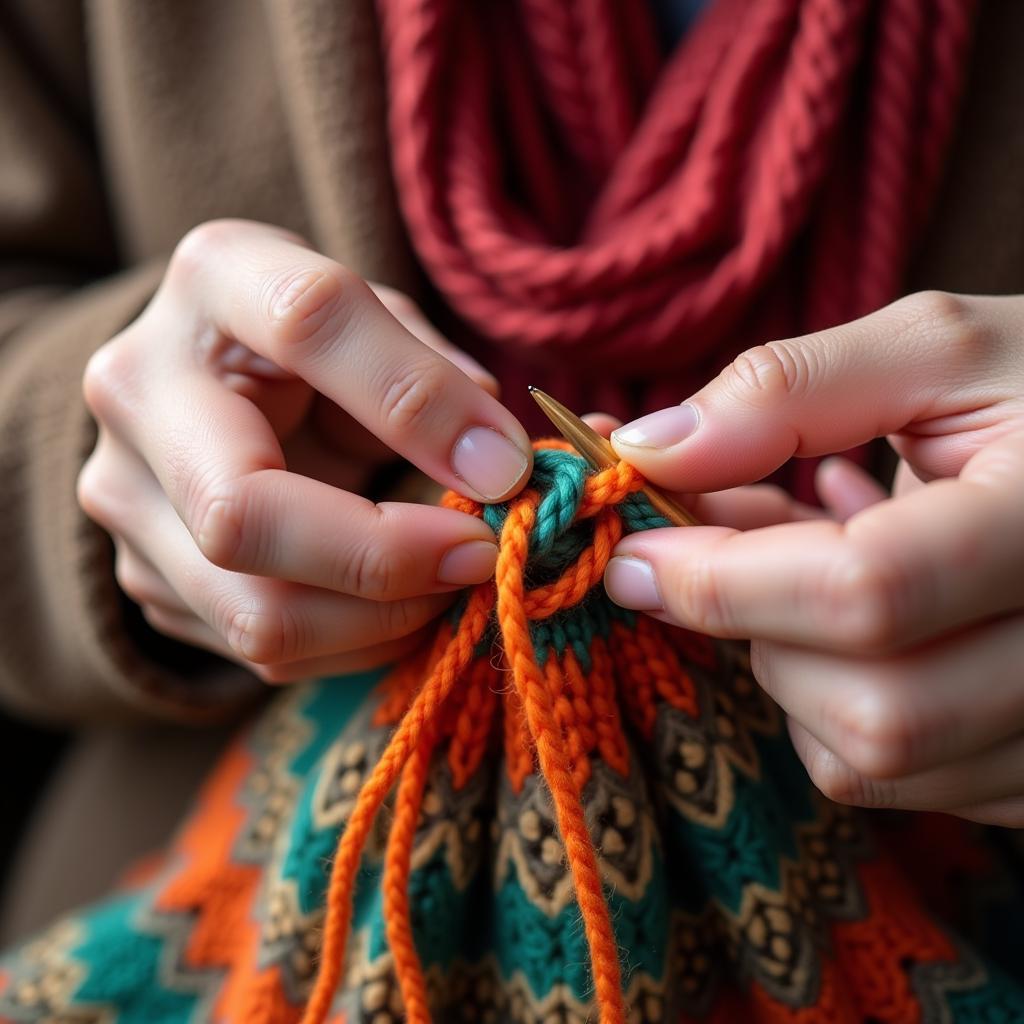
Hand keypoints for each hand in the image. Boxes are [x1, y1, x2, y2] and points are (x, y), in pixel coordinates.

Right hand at [77, 220, 532, 682]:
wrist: (226, 384)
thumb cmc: (327, 347)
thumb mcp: (387, 323)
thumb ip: (435, 375)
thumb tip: (496, 469)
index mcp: (217, 279)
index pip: (308, 322)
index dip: (418, 403)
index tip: (505, 470)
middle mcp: (141, 389)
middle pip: (242, 514)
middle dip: (385, 560)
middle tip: (479, 559)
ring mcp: (125, 497)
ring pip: (254, 614)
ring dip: (383, 621)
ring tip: (448, 588)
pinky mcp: (145, 577)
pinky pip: (264, 651)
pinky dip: (355, 644)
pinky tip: (397, 607)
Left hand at [602, 291, 1023, 825]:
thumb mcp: (932, 351)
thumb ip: (787, 390)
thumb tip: (646, 450)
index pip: (867, 591)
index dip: (721, 580)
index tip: (633, 553)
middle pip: (870, 708)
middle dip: (759, 624)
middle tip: (736, 543)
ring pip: (870, 757)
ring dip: (789, 661)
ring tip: (815, 561)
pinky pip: (894, 779)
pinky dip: (832, 699)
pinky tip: (862, 619)